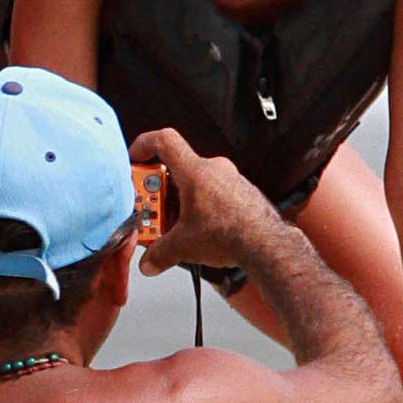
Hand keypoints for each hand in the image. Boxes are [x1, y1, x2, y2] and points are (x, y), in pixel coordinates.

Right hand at [129, 127, 271, 276]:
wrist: (267, 244)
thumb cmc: (231, 234)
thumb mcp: (184, 245)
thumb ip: (160, 252)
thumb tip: (150, 261)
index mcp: (195, 172)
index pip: (165, 141)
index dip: (145, 145)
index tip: (135, 159)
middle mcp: (214, 169)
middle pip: (178, 169)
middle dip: (161, 191)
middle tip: (153, 211)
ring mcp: (231, 180)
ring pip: (198, 183)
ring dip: (182, 201)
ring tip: (177, 227)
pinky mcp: (243, 193)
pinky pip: (215, 193)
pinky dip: (202, 207)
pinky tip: (201, 230)